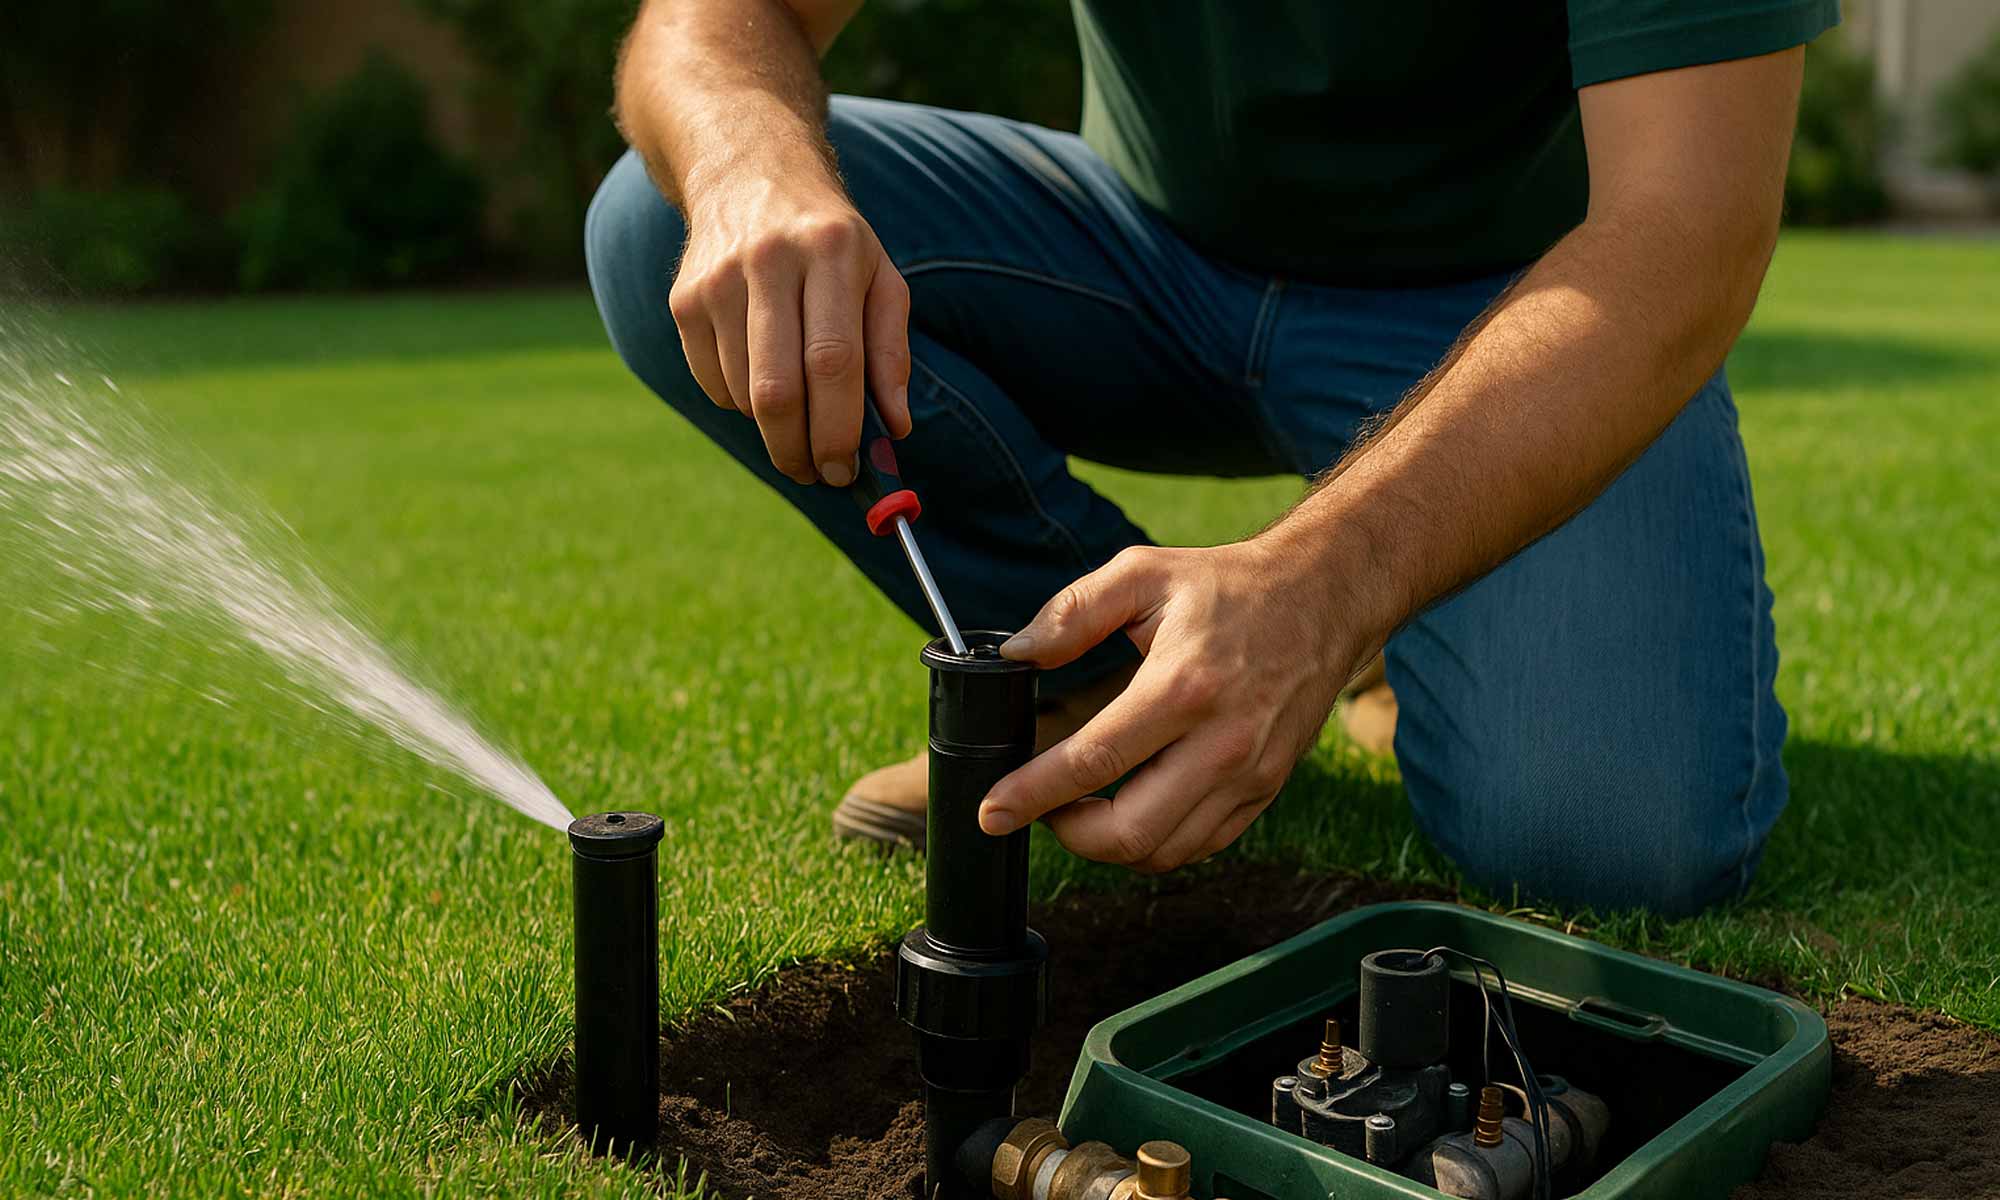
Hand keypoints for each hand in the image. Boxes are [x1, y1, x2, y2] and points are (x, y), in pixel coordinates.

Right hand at [670, 174, 911, 483]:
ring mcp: (716, 280)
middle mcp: (768, 261)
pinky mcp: (683, 299)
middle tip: (818, 474)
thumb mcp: (881, 277)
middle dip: (799, 449)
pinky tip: (761, 376)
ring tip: (799, 417)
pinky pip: (713, 383)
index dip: (839, 429)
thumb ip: (892, 352)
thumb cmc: (831, 240)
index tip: (846, 471)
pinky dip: (741, 402)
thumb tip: (895, 428)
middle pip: (777, 390)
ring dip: (773, 428)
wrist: (748, 172)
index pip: (833, 361)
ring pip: (742, 395)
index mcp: (830, 251)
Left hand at [979, 539, 1372, 871]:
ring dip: (1109, 844)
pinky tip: (1131, 808)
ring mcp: (1249, 774)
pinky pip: (1199, 845)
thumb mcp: (1143, 573)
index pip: (1093, 762)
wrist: (1324, 598)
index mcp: (1182, 686)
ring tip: (1081, 808)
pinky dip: (1155, 842)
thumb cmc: (1229, 585)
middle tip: (1040, 807)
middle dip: (1069, 834)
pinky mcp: (1265, 790)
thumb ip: (1073, 611)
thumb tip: (1017, 652)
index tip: (992, 811)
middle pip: (1130, 832)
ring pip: (1163, 851)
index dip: (1032, 795)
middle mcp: (1221, 742)